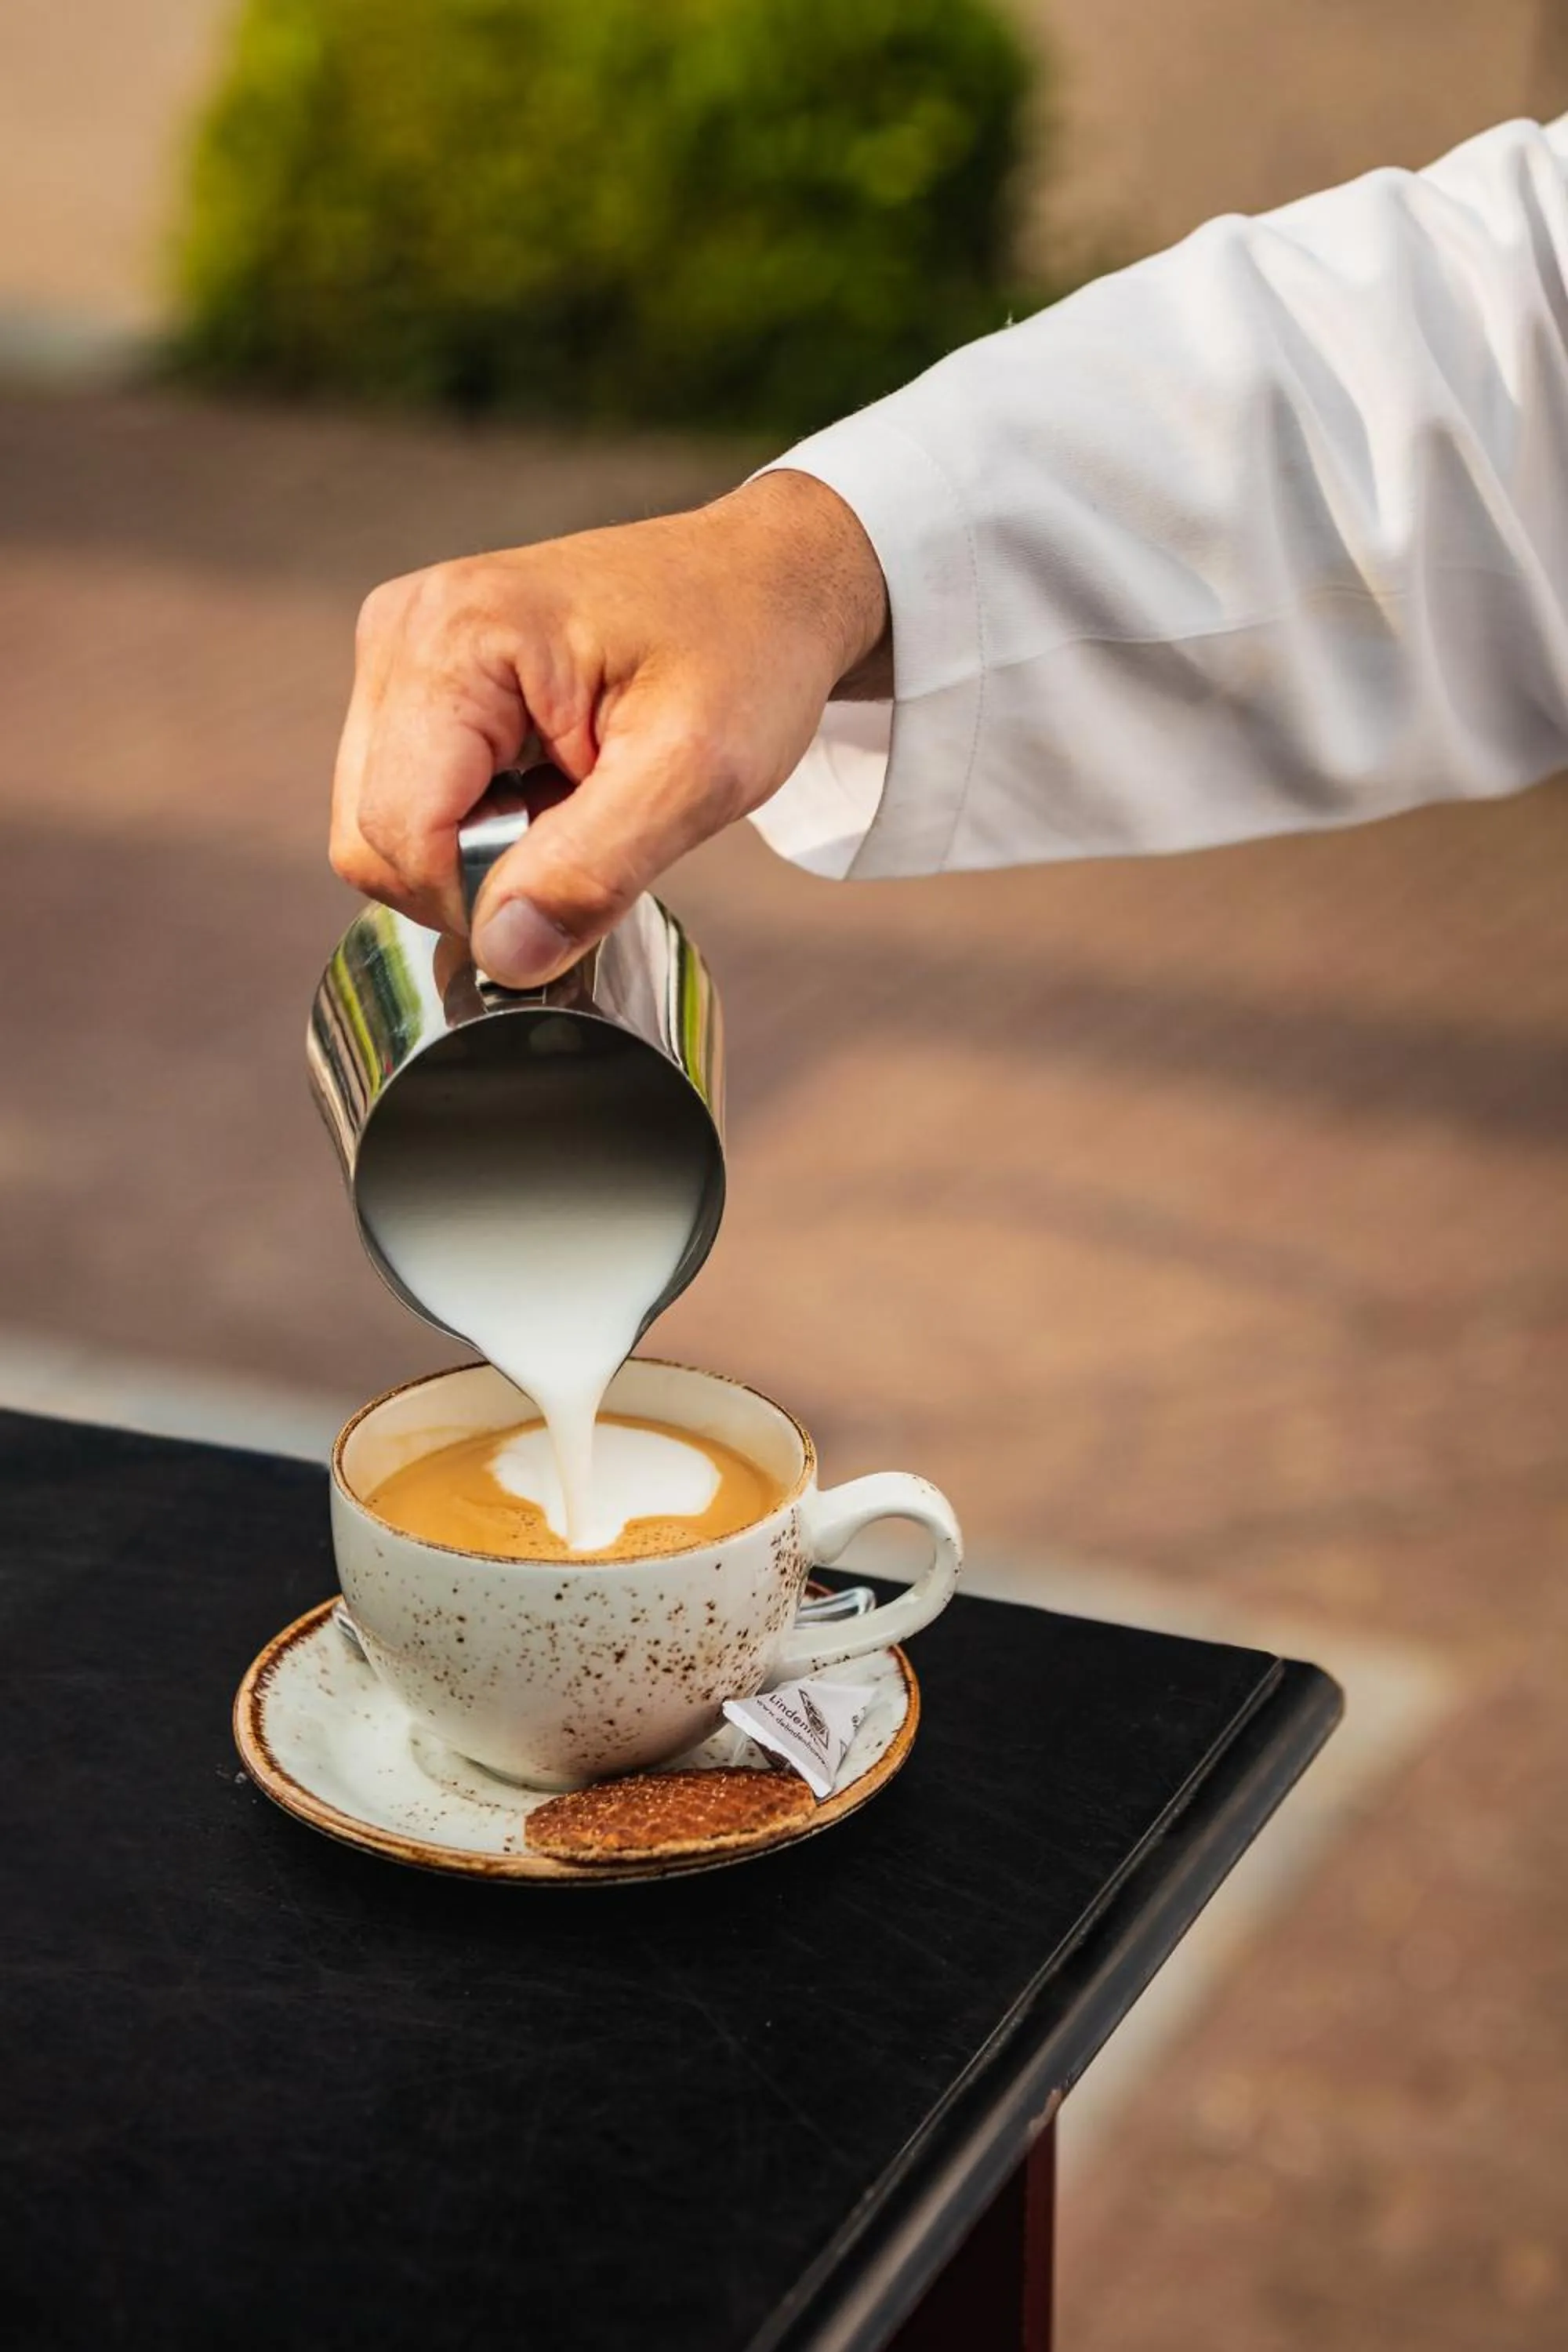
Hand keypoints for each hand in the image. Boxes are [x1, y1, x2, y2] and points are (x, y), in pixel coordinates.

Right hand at [330, 470, 888, 984]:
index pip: (398, 833)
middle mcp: (405, 628)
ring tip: (572, 799)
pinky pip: (408, 796)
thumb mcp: (698, 775)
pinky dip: (479, 821)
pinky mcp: (416, 671)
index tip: (579, 878)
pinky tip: (549, 783)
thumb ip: (593, 871)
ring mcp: (401, 646)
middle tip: (586, 830)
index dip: (478, 899)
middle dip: (476, 874)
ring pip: (382, 825)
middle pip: (372, 836)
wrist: (768, 581)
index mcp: (458, 637)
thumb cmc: (747, 651)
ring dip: (480, 850)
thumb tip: (501, 955)